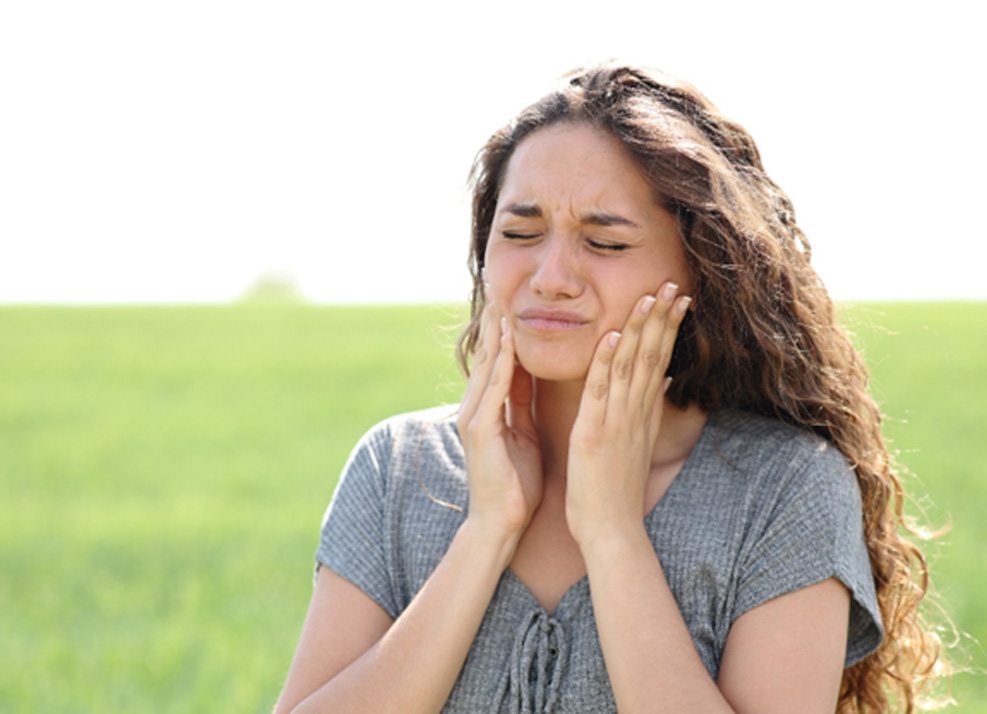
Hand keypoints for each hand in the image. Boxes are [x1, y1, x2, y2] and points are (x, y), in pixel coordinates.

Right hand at [457, 299, 543, 540]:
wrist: (499, 525)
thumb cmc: (515, 484)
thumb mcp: (522, 434)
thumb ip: (520, 403)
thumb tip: (529, 373)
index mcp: (488, 408)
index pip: (498, 360)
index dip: (504, 330)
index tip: (514, 300)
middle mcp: (476, 407)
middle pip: (488, 354)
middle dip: (495, 321)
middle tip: (502, 284)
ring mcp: (474, 417)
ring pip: (488, 364)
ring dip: (497, 332)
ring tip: (503, 300)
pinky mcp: (480, 430)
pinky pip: (494, 388)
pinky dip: (503, 361)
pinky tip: (510, 339)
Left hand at [565, 281, 690, 548]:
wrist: (611, 529)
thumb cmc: (618, 488)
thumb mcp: (639, 442)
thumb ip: (650, 409)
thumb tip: (666, 380)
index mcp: (643, 413)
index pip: (660, 360)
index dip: (669, 327)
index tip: (679, 297)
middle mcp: (635, 412)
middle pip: (653, 356)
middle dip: (663, 318)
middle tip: (674, 283)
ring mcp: (617, 422)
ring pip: (631, 367)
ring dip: (640, 330)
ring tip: (650, 296)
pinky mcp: (594, 434)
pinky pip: (600, 392)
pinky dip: (605, 363)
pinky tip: (611, 336)